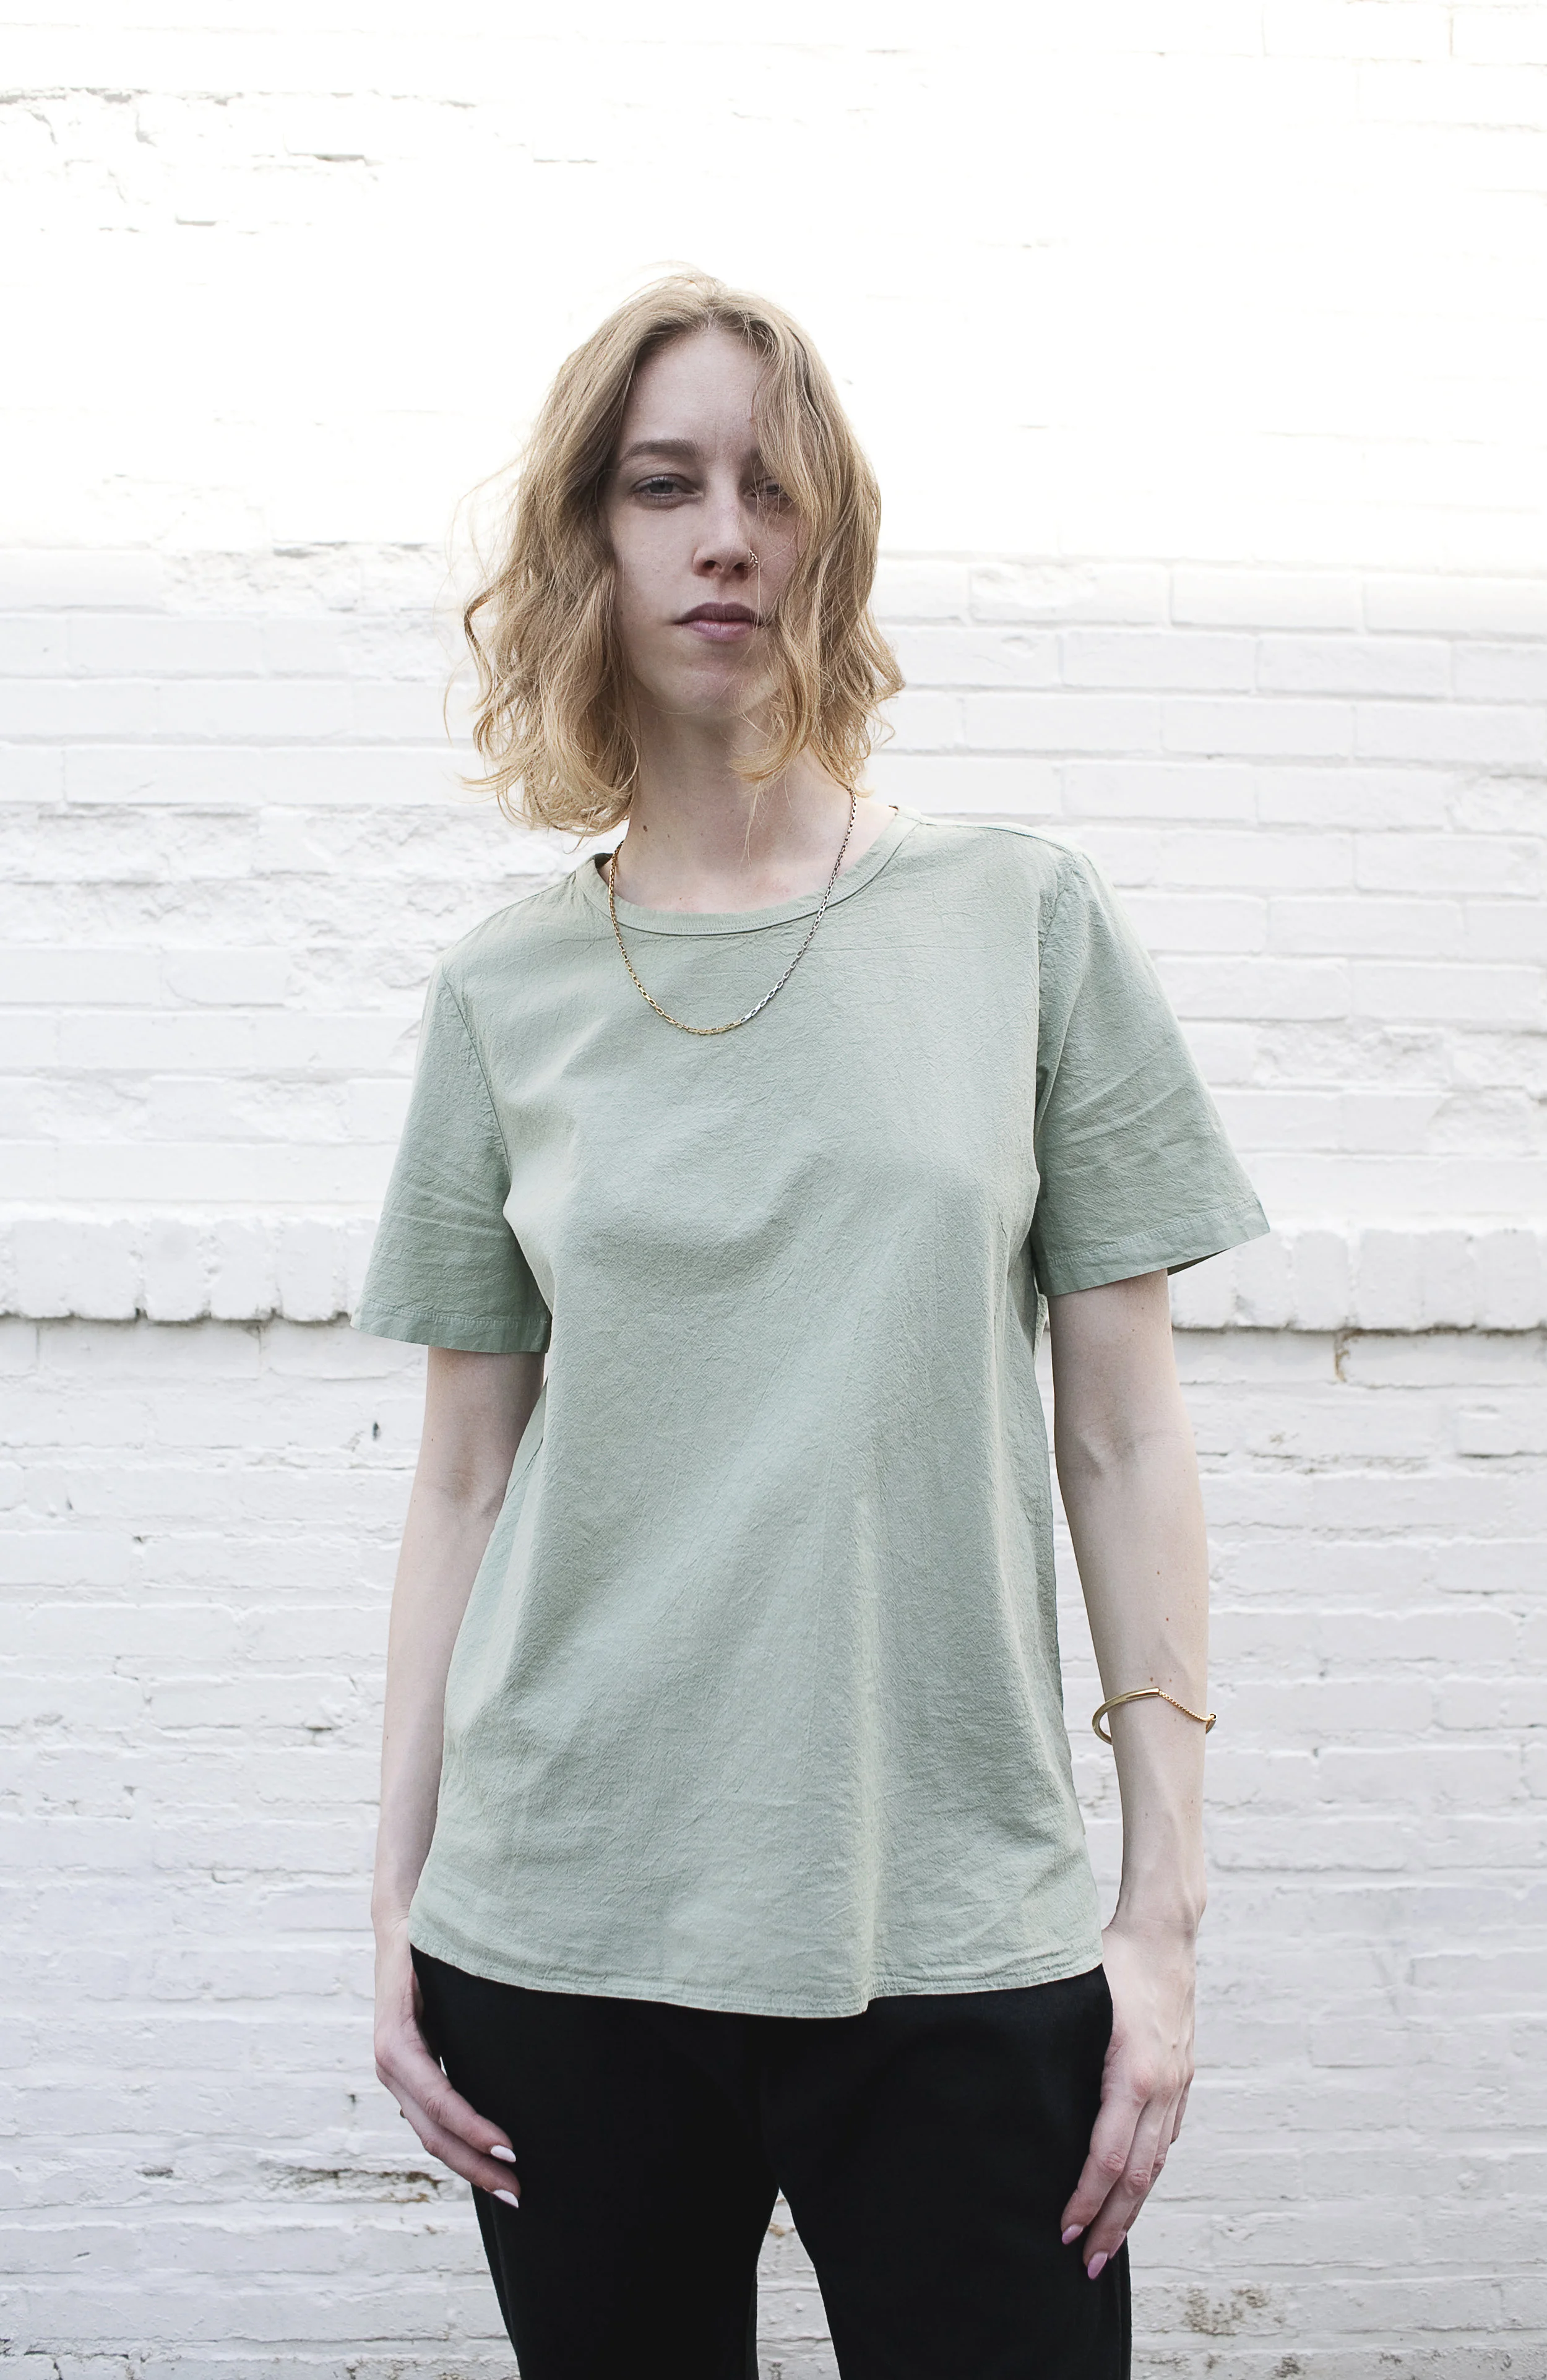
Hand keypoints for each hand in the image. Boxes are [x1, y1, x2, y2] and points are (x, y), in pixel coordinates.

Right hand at [373, 1915, 519, 2207]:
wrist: (400, 1924)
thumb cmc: (432, 1940)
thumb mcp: (443, 1961)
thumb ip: (468, 1982)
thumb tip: (528, 1987)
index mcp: (396, 2043)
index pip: (439, 2100)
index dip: (473, 2130)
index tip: (511, 2150)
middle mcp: (391, 2066)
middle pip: (433, 2132)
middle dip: (476, 2166)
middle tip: (519, 2193)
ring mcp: (397, 2076)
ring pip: (431, 2134)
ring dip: (469, 2164)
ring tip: (511, 2188)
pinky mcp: (409, 2076)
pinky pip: (431, 2120)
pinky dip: (459, 2144)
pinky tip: (487, 2158)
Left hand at [1059, 1916, 1195, 2277]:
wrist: (1166, 1936)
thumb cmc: (1113, 1961)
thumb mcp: (1078, 1999)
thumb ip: (1054, 2042)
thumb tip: (1007, 2069)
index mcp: (1133, 2076)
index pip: (1106, 2158)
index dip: (1085, 2201)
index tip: (1063, 2232)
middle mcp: (1161, 2090)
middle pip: (1137, 2178)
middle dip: (1112, 2227)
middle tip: (1088, 2267)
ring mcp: (1177, 2087)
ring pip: (1156, 2165)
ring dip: (1133, 2209)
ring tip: (1109, 2244)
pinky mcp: (1182, 2080)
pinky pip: (1167, 2140)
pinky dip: (1149, 2173)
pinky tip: (1133, 2192)